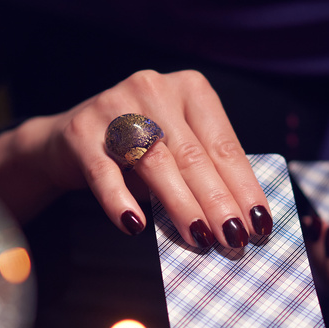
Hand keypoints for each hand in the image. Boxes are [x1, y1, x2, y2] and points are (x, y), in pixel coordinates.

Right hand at [0, 70, 272, 249]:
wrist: (68, 140)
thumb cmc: (138, 151)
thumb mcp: (176, 150)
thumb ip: (205, 173)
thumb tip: (240, 222)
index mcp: (189, 89)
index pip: (224, 145)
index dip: (243, 187)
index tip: (260, 223)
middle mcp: (153, 89)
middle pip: (192, 155)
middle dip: (217, 202)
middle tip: (234, 238)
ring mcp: (114, 107)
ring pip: (155, 162)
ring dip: (180, 205)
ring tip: (199, 237)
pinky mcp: (81, 132)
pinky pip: (104, 173)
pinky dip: (120, 201)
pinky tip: (134, 226)